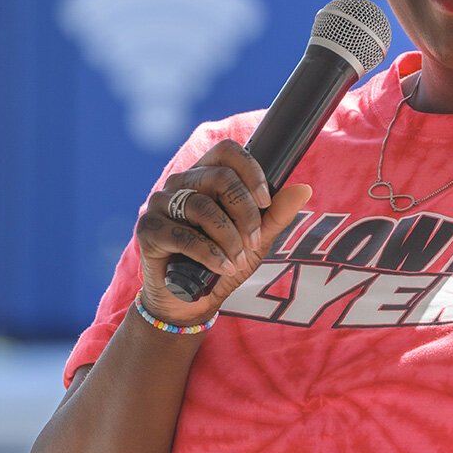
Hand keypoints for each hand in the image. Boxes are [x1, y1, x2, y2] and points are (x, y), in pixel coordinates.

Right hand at [134, 139, 312, 327]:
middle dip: (245, 212)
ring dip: (229, 237)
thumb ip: (276, 214)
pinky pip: (182, 235)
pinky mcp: (148, 230)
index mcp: (206, 176)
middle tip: (254, 241)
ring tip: (238, 261)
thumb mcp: (256, 240)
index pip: (228, 151)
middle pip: (220, 178)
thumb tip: (304, 189)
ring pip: (202, 207)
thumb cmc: (223, 262)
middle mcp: (181, 183)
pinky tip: (223, 267)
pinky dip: (209, 253)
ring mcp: (160, 204)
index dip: (251, 171)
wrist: (190, 301)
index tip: (266, 201)